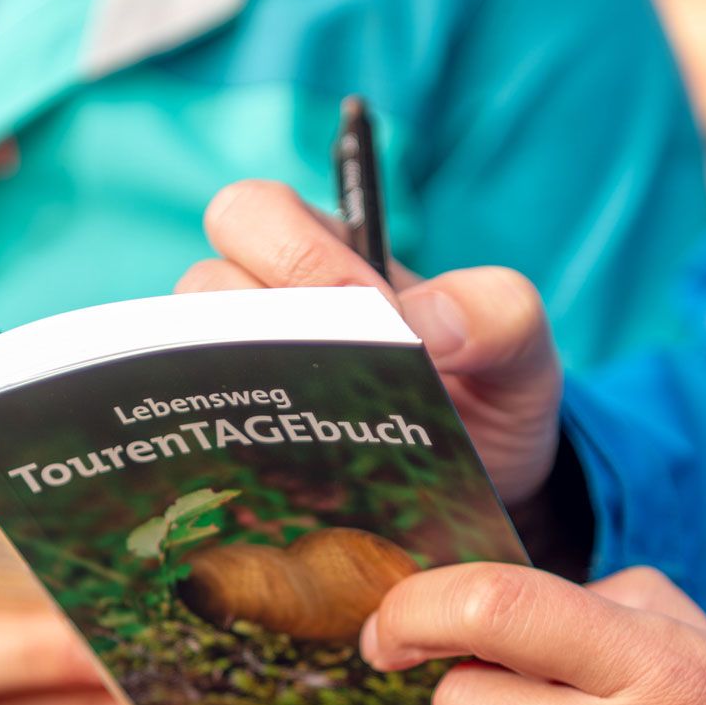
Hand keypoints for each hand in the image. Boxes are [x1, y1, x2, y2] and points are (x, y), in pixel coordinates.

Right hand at [179, 181, 564, 504]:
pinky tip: (275, 482)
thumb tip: (427, 321)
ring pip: (184, 361)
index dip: (293, 252)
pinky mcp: (239, 451)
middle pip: (201, 283)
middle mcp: (268, 308)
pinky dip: (223, 453)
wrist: (485, 491)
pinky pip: (196, 441)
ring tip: (301, 434)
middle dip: (252, 317)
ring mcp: (245, 381)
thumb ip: (500, 315)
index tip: (365, 308)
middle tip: (324, 372)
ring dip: (234, 392)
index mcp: (326, 256)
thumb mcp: (521, 355)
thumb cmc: (491, 397)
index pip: (255, 213)